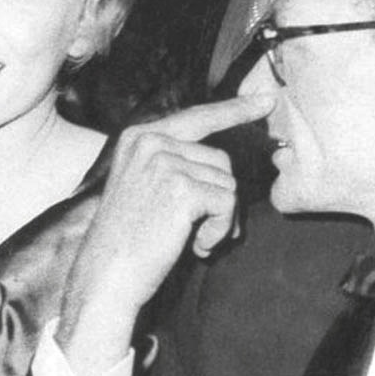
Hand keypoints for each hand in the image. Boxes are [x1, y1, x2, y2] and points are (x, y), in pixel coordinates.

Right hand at [55, 94, 273, 375]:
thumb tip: (224, 163)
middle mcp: (151, 141)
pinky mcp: (182, 188)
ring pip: (228, 183)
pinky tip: (197, 246)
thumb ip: (176, 164)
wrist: (108, 275)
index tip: (266, 100)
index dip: (235, 110)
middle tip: (200, 231)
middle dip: (221, 198)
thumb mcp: (145, 186)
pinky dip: (220, 230)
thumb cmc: (129, 241)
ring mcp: (165, 162)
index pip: (197, 117)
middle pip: (220, 159)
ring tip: (192, 240)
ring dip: (220, 219)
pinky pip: (228, 203)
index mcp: (139, 136)